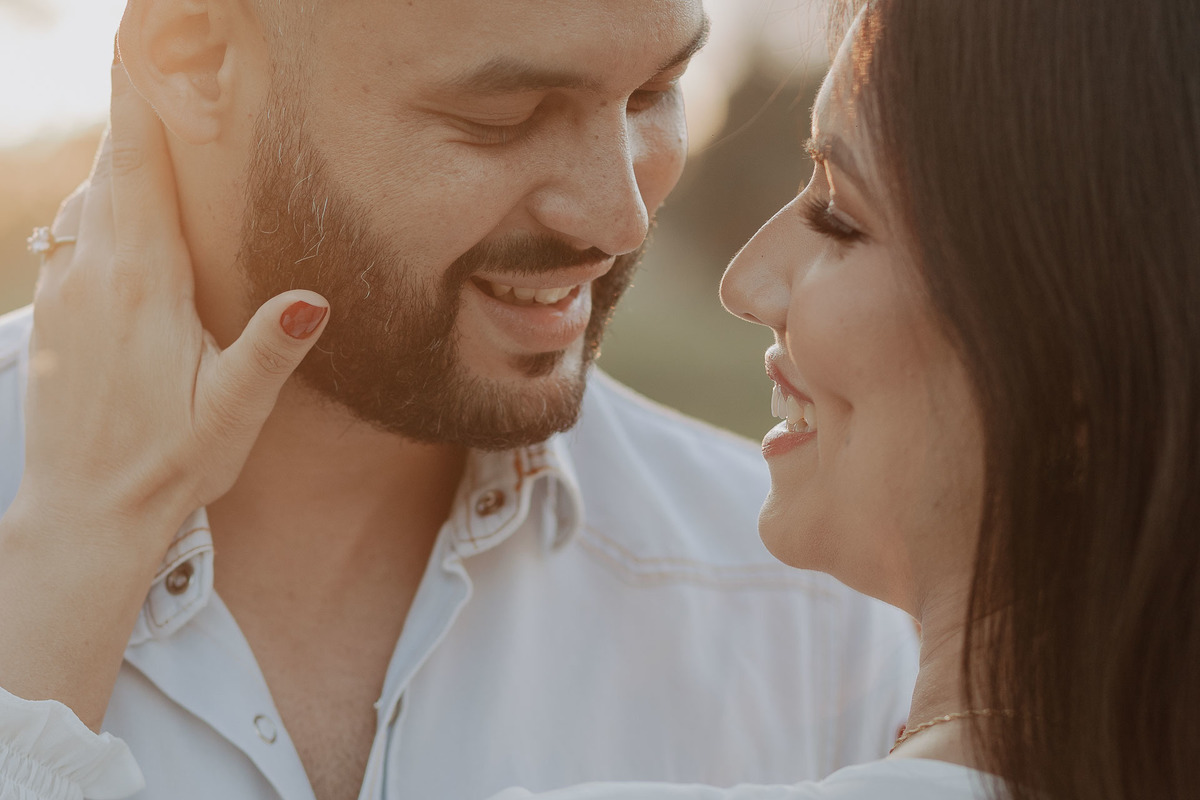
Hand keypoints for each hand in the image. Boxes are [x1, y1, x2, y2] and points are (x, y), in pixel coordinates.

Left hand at [0, 63, 328, 727]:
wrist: (84, 512)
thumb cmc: (168, 464)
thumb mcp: (231, 414)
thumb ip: (270, 349)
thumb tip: (315, 296)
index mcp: (141, 278)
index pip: (141, 152)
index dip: (145, 80)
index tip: (154, 21)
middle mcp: (93, 266)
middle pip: (118, 154)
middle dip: (148, 96)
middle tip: (180, 44)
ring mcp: (67, 283)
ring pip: (98, 188)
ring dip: (135, 147)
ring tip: (172, 112)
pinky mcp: (60, 305)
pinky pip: (85, 224)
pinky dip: (115, 192)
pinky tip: (144, 203)